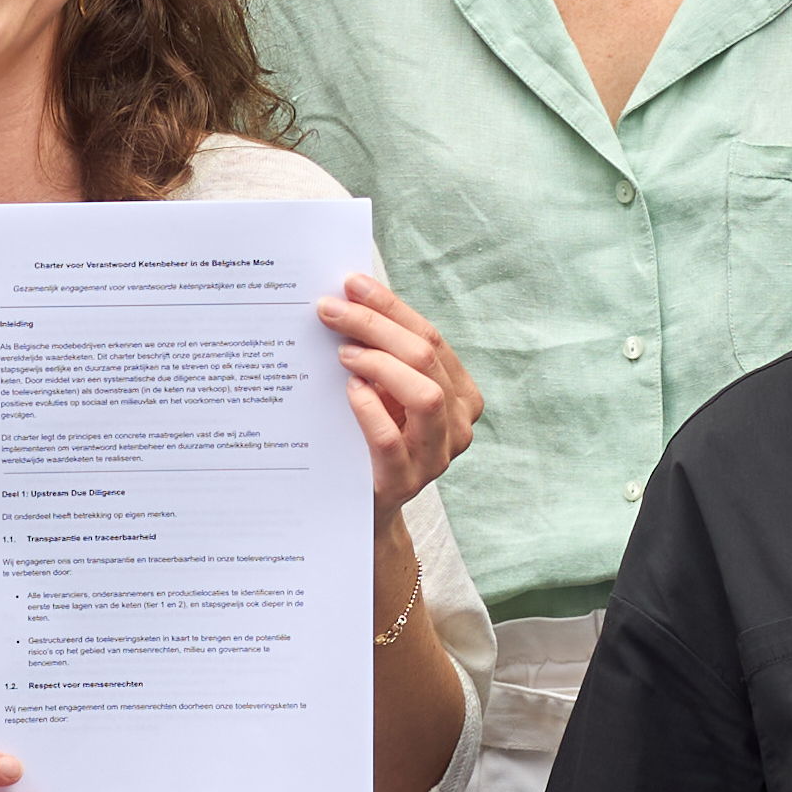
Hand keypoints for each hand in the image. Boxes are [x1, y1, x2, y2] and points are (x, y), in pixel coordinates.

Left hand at [320, 271, 479, 520]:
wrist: (361, 507)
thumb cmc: (371, 437)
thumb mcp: (386, 391)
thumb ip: (383, 352)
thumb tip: (351, 296)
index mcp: (461, 394)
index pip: (431, 337)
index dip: (391, 307)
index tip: (351, 284)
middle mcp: (458, 424)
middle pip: (426, 358)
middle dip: (376, 326)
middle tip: (331, 310)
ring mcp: (436, 457)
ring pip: (425, 396)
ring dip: (380, 364)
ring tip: (342, 353)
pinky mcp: (404, 482)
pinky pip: (390, 439)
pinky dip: (369, 409)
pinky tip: (349, 391)